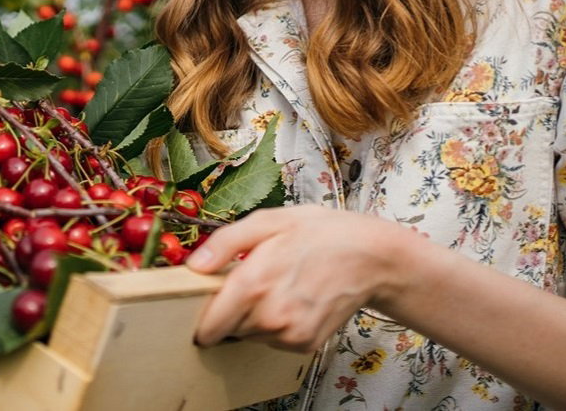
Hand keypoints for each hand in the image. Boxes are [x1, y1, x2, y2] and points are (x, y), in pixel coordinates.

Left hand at [186, 205, 409, 352]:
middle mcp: (270, 316)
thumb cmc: (319, 233)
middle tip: (254, 280)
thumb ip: (226, 242)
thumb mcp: (269, 221)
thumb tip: (195, 266)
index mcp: (254, 283)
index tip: (207, 301)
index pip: (209, 325)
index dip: (202, 315)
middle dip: (232, 309)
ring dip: (255, 317)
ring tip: (278, 285)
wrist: (370, 257)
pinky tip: (294, 300)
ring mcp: (289, 334)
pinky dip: (276, 325)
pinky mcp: (305, 345)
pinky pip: (273, 340)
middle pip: (228, 328)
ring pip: (250, 335)